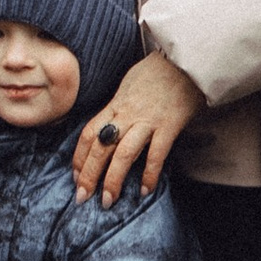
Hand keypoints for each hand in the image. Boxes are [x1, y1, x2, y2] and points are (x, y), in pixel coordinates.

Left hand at [74, 52, 203, 202]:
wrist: (185, 59)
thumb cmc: (158, 72)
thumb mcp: (129, 85)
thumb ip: (119, 107)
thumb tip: (110, 126)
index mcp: (115, 104)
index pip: (88, 133)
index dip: (79, 157)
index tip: (75, 177)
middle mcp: (127, 114)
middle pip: (100, 147)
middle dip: (88, 174)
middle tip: (82, 197)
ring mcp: (147, 120)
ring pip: (123, 153)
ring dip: (113, 179)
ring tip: (107, 200)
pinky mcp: (169, 125)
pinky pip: (156, 154)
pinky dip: (150, 174)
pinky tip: (145, 190)